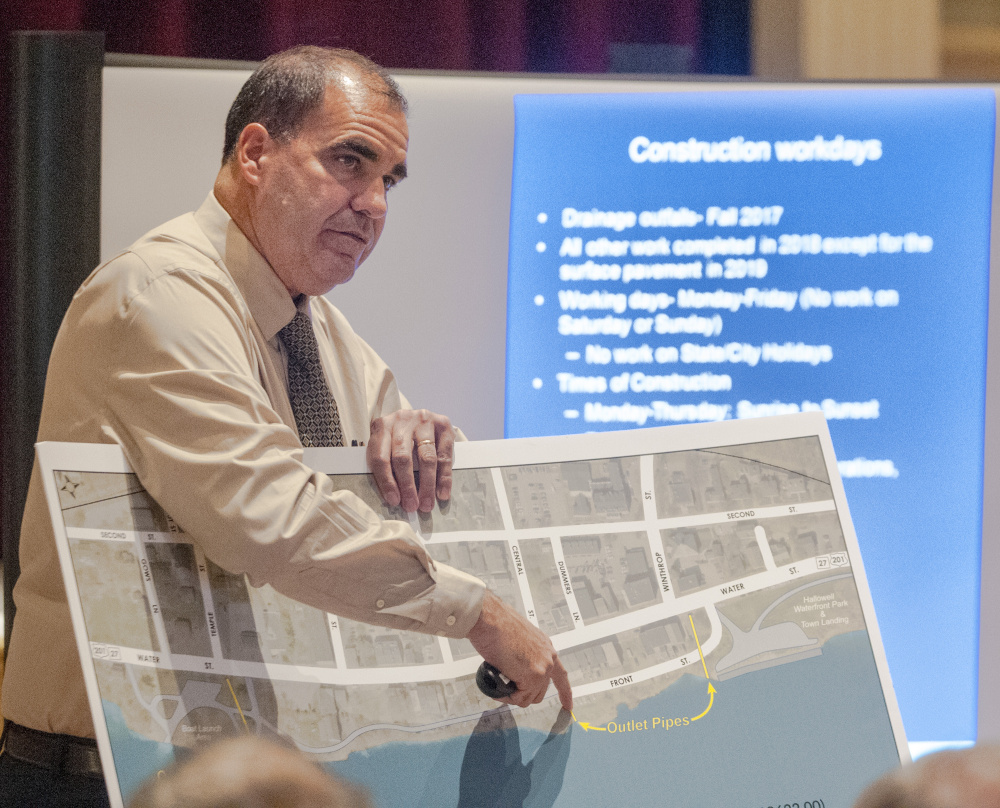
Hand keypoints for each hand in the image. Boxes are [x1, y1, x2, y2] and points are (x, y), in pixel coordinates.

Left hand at [368, 409, 454, 512]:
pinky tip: (442, 493)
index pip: (381, 458)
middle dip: (408, 486)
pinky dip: (444, 477)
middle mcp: (402, 420)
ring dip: (427, 485)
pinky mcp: (443, 424)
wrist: (415, 417)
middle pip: (403, 457)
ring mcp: (424, 420)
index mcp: (381, 426)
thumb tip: (394, 498)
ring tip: (426, 504)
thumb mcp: (384, 446)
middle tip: (412, 506)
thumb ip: (385, 465)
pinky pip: (445, 455)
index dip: (387, 482)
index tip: (394, 501)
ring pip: (426, 457)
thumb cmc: (396, 438)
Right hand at [467, 590, 572, 710]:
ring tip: (499, 684)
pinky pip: (519, 698)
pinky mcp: (532, 676)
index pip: (561, 675)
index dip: (564, 692)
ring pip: (529, 697)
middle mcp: (547, 658)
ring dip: (513, 696)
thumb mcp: (519, 640)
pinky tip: (497, 688)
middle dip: (523, 694)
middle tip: (507, 688)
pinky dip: (506, 697)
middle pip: (541, 691)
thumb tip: (516, 669)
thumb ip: (525, 656)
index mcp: (545, 647)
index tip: (568, 704)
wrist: (490, 619)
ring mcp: (542, 668)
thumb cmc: (497, 625)